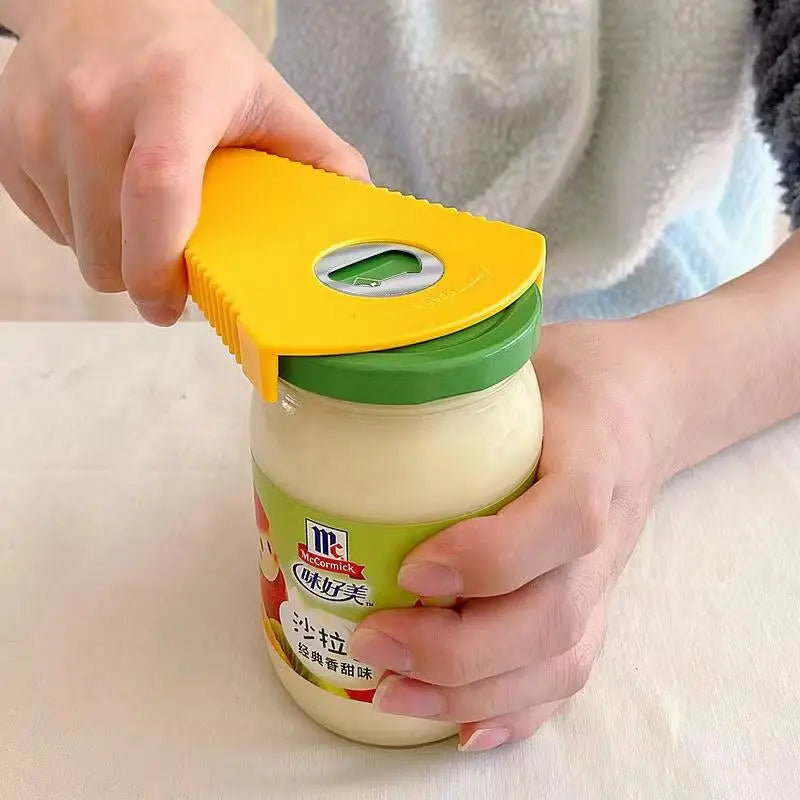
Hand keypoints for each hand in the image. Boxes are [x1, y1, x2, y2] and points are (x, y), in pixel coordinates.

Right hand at [0, 0, 366, 323]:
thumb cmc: (194, 56)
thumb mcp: (269, 96)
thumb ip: (322, 157)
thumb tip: (363, 217)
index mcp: (174, 95)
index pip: (159, 192)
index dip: (163, 267)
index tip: (173, 306)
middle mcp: (97, 103)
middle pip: (110, 244)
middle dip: (143, 280)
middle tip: (173, 268)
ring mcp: (41, 121)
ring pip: (78, 246)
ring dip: (114, 255)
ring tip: (143, 220)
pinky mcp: (9, 138)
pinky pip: (47, 225)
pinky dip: (80, 230)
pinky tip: (106, 195)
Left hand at [349, 320, 673, 750]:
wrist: (645, 404)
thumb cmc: (569, 375)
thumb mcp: (523, 348)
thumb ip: (454, 367)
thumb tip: (347, 382)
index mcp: (595, 451)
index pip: (566, 516)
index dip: (492, 555)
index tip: (414, 567)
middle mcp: (608, 525)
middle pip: (554, 614)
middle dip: (459, 649)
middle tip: (373, 641)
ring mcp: (604, 574)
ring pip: (560, 659)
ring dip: (472, 694)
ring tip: (391, 693)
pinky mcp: (595, 602)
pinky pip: (567, 672)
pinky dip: (514, 711)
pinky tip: (458, 727)